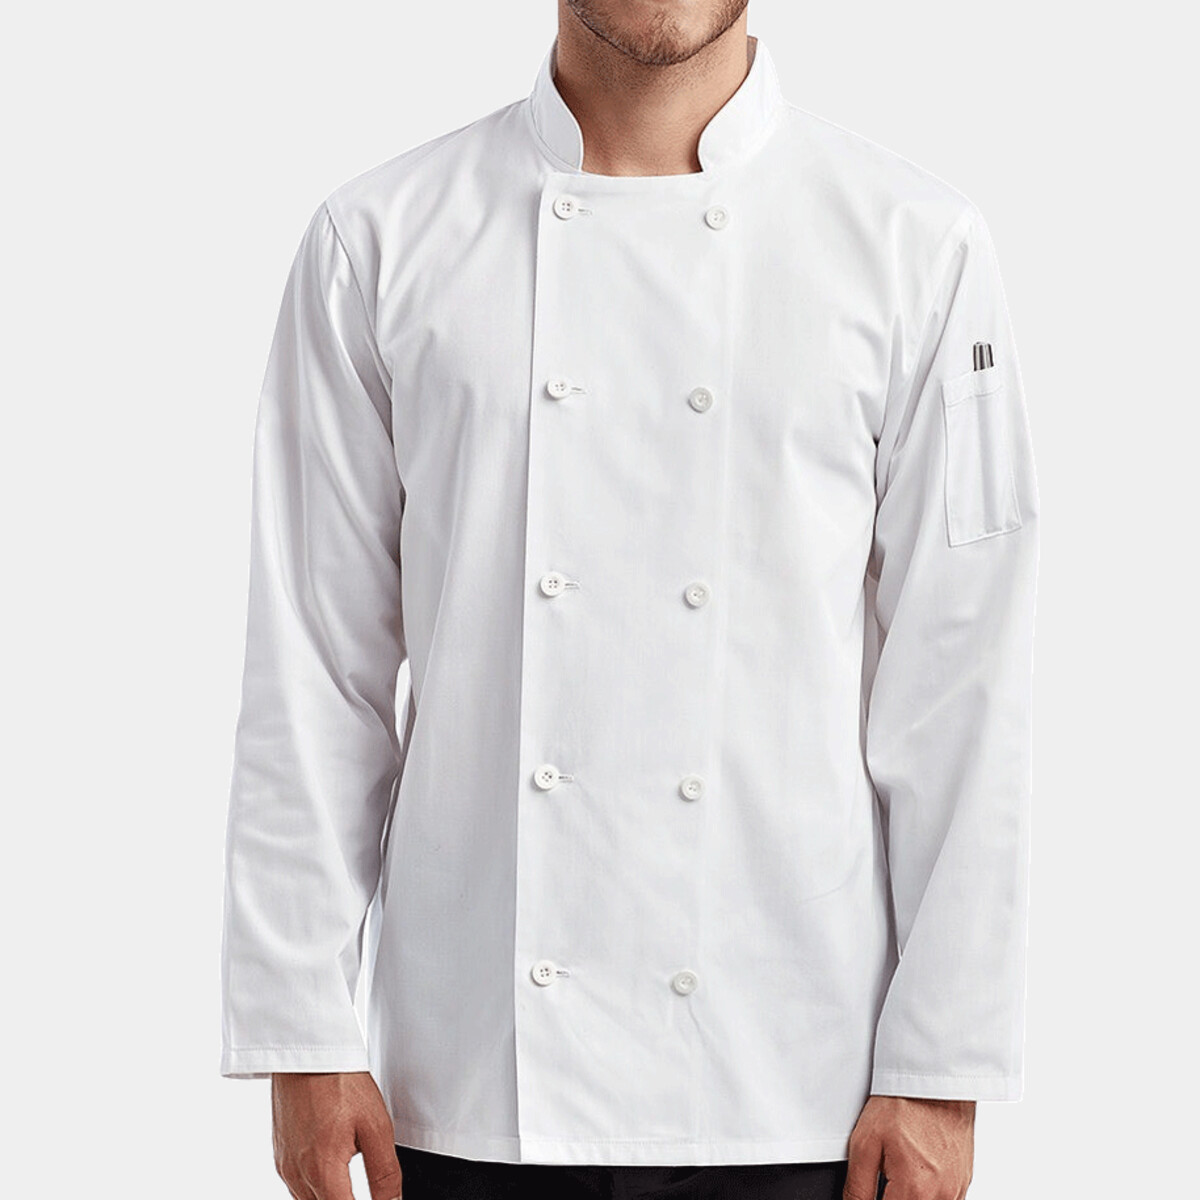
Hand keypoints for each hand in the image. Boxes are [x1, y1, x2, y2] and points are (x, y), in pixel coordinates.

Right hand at [271, 1071, 402, 1199]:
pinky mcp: (280, 1156)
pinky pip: (297, 1187)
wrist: (308, 1052)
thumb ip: (384, 1173)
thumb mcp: (376, 1126)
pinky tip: (332, 1170)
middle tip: (367, 1187)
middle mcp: (297, 1174)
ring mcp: (285, 1166)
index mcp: (323, 1170)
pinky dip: (316, 1188)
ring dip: (331, 1198)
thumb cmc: (340, 1081)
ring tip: (350, 1180)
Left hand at [844, 1095, 974, 1199]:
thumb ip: (858, 1187)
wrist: (933, 1080)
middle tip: (885, 1176)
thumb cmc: (902, 1104)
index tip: (873, 1189)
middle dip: (893, 1196)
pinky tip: (915, 1171)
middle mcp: (942, 1196)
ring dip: (910, 1196)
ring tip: (899, 1172)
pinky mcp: (964, 1181)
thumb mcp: (865, 1144)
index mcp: (915, 1189)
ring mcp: (957, 1190)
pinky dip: (927, 1193)